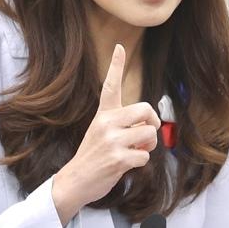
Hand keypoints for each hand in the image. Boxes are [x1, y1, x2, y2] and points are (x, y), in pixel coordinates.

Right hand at [51, 44, 160, 225]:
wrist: (75, 180)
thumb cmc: (94, 155)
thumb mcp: (102, 132)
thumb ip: (123, 124)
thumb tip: (150, 124)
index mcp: (103, 114)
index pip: (110, 86)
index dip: (115, 65)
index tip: (119, 47)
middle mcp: (106, 123)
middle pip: (145, 109)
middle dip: (152, 123)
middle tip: (146, 133)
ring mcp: (112, 140)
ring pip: (149, 134)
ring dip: (148, 146)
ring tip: (134, 151)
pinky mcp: (118, 158)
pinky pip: (145, 156)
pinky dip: (140, 162)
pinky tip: (126, 165)